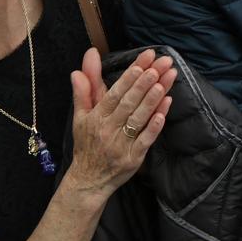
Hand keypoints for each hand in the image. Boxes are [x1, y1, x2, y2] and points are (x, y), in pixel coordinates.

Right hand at [63, 48, 173, 197]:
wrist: (88, 180)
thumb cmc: (87, 144)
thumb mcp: (80, 117)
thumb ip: (83, 91)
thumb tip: (77, 69)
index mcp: (96, 117)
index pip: (115, 93)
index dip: (130, 76)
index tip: (145, 60)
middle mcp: (108, 129)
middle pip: (129, 103)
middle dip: (145, 81)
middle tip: (161, 64)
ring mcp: (122, 145)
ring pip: (138, 119)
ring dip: (152, 99)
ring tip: (165, 81)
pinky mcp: (133, 158)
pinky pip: (145, 140)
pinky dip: (154, 126)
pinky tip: (164, 112)